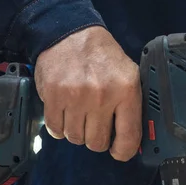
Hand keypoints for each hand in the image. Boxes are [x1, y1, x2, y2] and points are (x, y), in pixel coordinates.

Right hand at [35, 26, 141, 161]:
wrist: (70, 33)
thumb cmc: (101, 56)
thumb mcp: (128, 74)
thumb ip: (131, 105)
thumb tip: (131, 139)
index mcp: (126, 91)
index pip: (128, 138)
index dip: (122, 151)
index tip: (117, 151)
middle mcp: (101, 96)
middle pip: (97, 142)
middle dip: (96, 139)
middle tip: (94, 125)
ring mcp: (75, 97)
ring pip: (75, 138)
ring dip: (76, 132)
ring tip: (78, 115)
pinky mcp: (54, 97)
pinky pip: (55, 129)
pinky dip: (59, 127)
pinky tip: (64, 114)